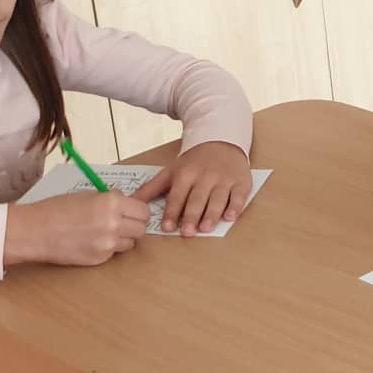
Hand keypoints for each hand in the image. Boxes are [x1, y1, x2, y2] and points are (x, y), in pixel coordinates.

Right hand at [4, 192, 155, 267]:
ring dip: (122, 239)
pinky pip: (114, 254)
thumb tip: (126, 201)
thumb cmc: (55, 209)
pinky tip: (91, 242)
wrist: (33, 231)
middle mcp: (114, 223)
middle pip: (141, 229)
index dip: (138, 212)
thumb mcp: (86, 195)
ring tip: (103, 233)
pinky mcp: (100, 259)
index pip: (144, 211)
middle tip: (121, 224)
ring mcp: (108, 243)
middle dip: (133, 226)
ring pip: (130, 243)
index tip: (133, 213)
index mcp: (111, 203)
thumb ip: (110, 199)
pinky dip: (108, 249)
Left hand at [137, 142, 251, 234]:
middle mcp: (205, 176)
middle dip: (192, 215)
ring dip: (212, 214)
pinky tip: (230, 217)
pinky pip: (239, 196)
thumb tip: (131, 201)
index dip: (172, 212)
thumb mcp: (172, 171)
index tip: (167, 227)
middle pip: (197, 198)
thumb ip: (152, 188)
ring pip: (218, 198)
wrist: (221, 141)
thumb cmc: (194, 161)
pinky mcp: (241, 182)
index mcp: (186, 174)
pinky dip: (236, 206)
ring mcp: (224, 179)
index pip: (177, 196)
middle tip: (187, 232)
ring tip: (206, 228)